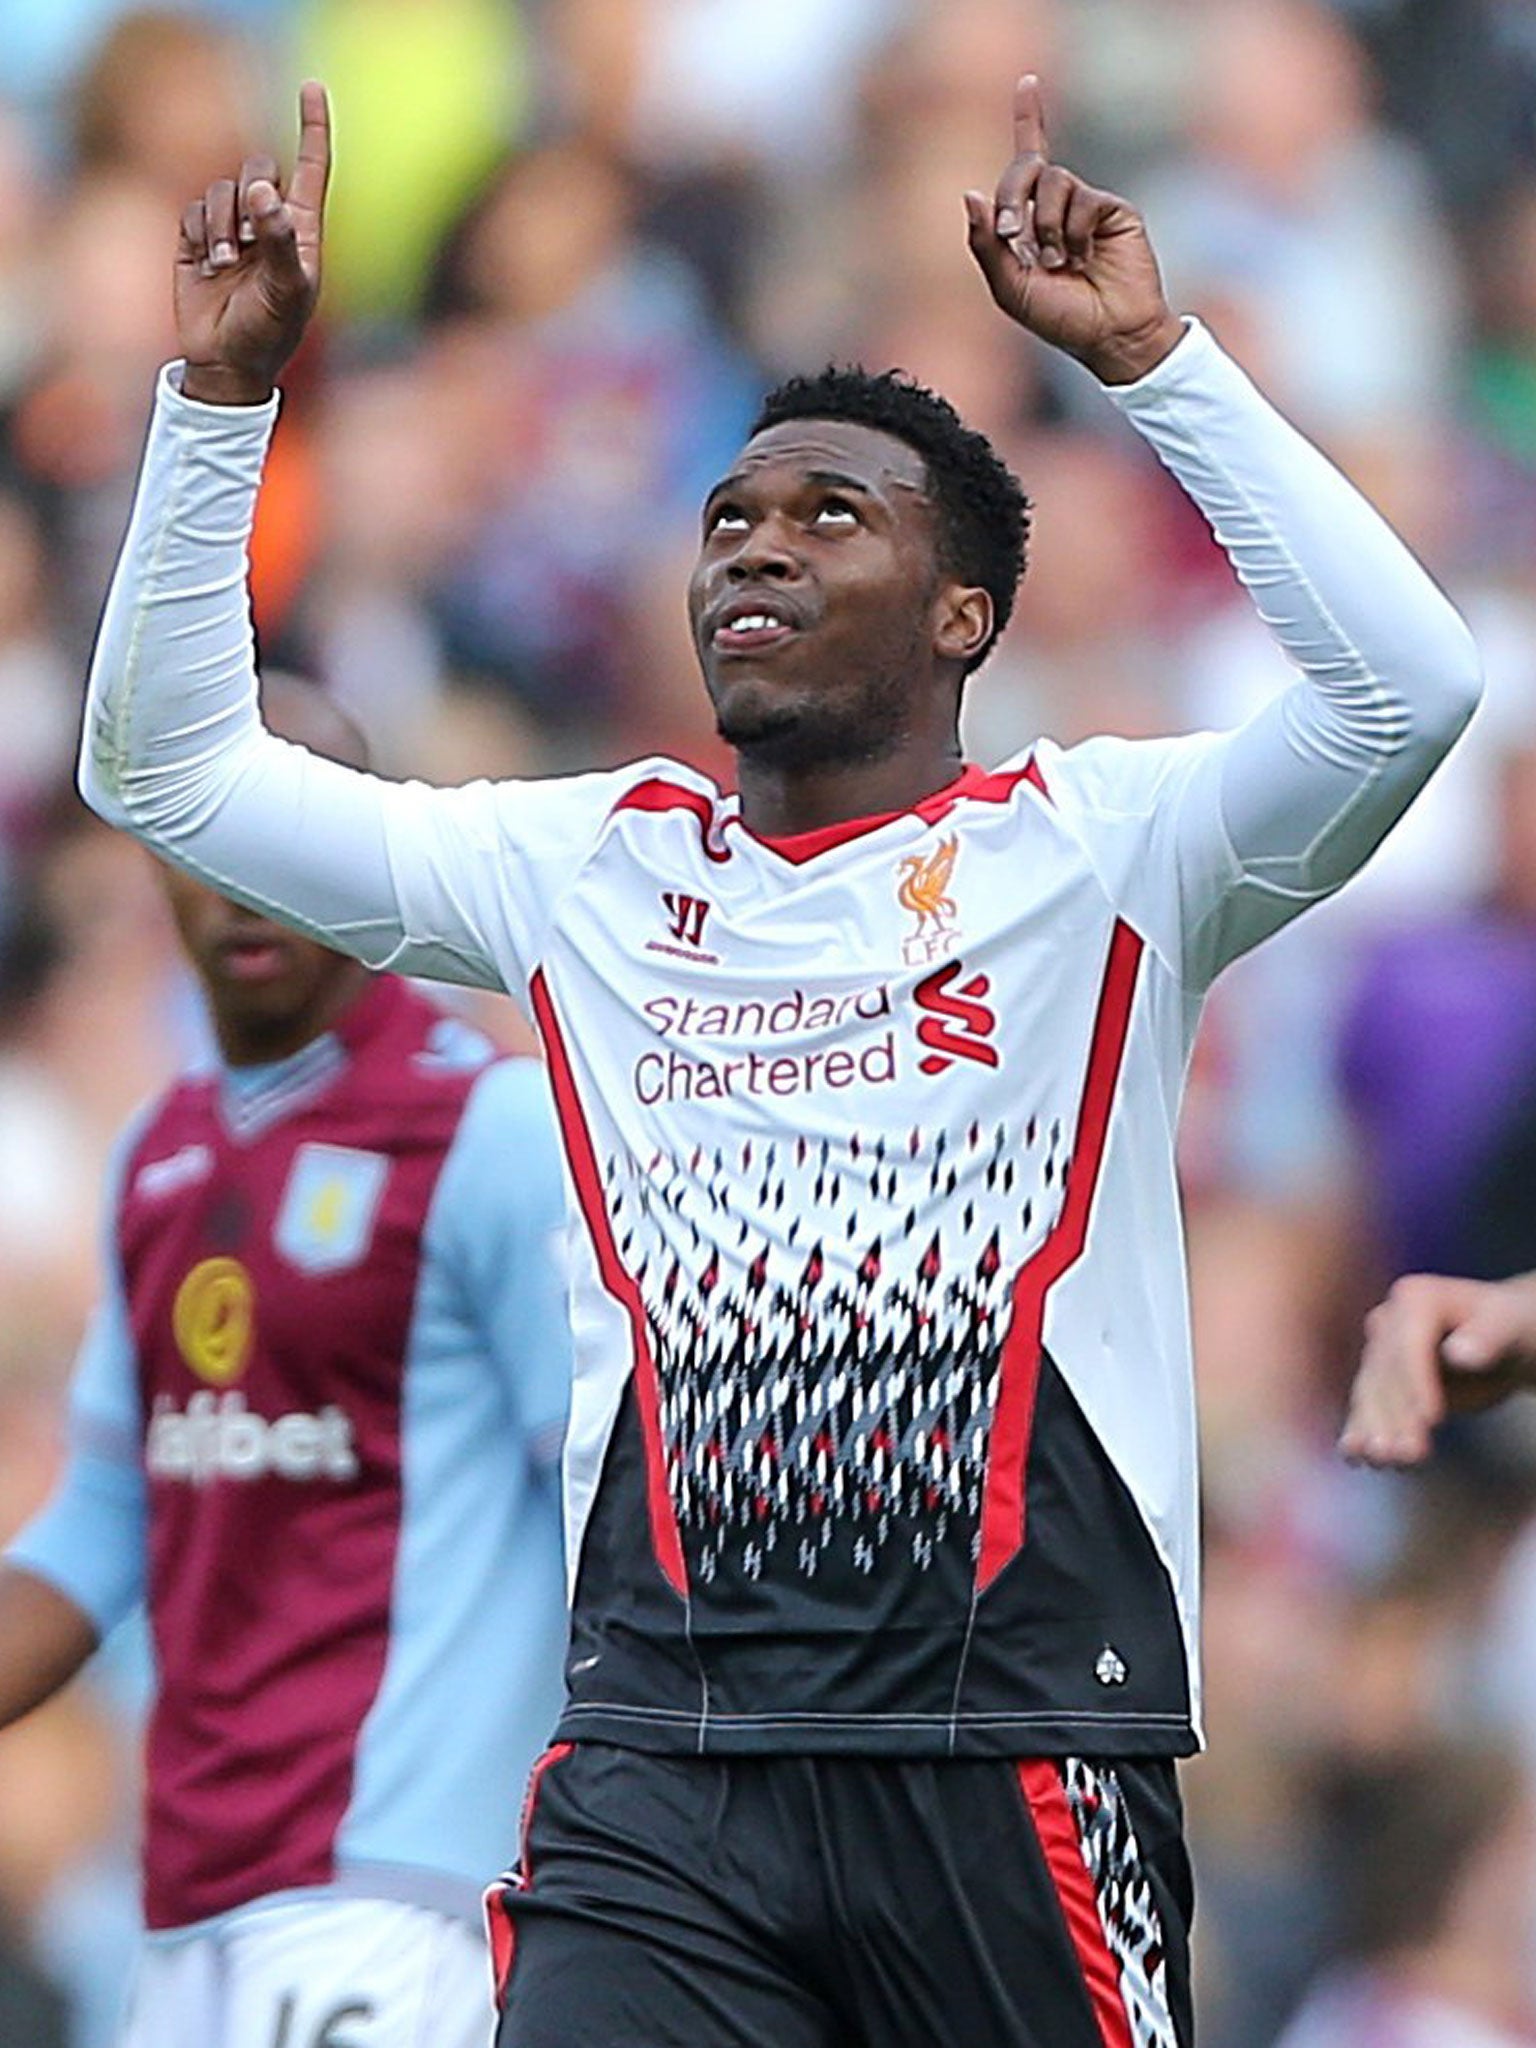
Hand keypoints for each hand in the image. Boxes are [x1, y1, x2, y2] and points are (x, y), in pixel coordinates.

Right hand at [176, 82, 330, 405]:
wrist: (225, 364)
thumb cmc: (269, 333)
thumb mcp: (287, 292)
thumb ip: (280, 241)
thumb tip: (265, 193)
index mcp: (301, 231)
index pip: (311, 168)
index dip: (312, 127)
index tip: (312, 87)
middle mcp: (268, 223)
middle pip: (258, 169)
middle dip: (250, 196)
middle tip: (250, 241)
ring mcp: (232, 229)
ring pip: (222, 188)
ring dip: (222, 223)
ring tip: (225, 263)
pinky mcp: (197, 237)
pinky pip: (193, 208)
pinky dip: (199, 232)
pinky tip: (207, 264)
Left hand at [964, 75, 1183, 384]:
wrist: (1109, 335)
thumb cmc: (1061, 319)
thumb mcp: (1010, 288)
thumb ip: (986, 244)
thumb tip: (971, 194)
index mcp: (1030, 223)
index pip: (1027, 163)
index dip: (1029, 119)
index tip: (1028, 82)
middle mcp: (1057, 208)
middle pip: (1027, 168)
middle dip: (1013, 193)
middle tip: (1011, 232)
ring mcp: (1085, 206)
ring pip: (1054, 181)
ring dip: (1047, 225)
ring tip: (1060, 262)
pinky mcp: (1112, 209)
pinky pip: (1082, 199)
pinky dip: (1073, 231)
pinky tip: (1084, 258)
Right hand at [1339, 1271, 1535, 1467]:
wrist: (1504, 1340)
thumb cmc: (1513, 1327)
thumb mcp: (1510, 1328)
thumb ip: (1487, 1337)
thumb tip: (1460, 1353)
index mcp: (1415, 1297)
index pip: (1409, 1345)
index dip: (1418, 1382)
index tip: (1433, 1420)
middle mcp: (1388, 1321)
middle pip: (1386, 1374)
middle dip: (1397, 1416)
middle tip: (1410, 1454)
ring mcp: (1379, 1351)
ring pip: (1371, 1394)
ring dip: (1375, 1429)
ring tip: (1385, 1461)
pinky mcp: (1380, 1381)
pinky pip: (1366, 1406)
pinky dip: (1360, 1430)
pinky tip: (1354, 1455)